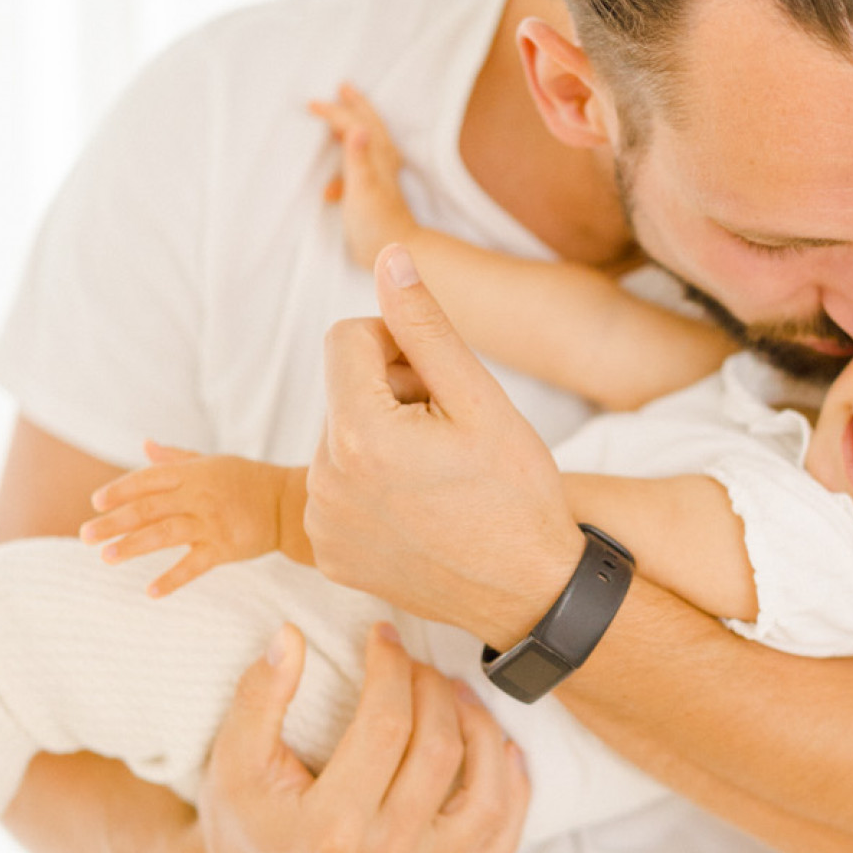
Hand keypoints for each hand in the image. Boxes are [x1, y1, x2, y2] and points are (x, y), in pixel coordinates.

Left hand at [81, 444, 285, 597]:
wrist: (288, 505)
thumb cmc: (247, 480)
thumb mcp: (212, 462)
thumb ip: (175, 458)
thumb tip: (144, 445)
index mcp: (193, 474)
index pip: (148, 480)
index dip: (120, 490)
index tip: (96, 503)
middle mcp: (199, 496)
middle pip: (148, 509)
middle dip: (114, 522)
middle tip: (85, 535)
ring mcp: (212, 524)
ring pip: (165, 534)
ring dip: (133, 546)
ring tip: (107, 557)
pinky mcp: (225, 549)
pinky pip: (194, 566)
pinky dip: (172, 579)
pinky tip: (150, 592)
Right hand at [194, 617, 530, 852]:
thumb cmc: (247, 815)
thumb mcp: (234, 757)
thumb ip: (259, 696)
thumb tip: (290, 637)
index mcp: (329, 832)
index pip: (386, 727)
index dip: (390, 668)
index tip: (383, 635)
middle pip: (439, 752)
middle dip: (432, 689)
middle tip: (415, 663)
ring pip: (486, 796)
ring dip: (482, 730)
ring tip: (457, 693)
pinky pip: (500, 839)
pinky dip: (513, 789)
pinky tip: (503, 747)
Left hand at [306, 247, 584, 644]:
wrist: (530, 594)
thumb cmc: (517, 495)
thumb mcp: (481, 399)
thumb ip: (425, 325)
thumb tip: (390, 257)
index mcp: (358, 434)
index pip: (345, 339)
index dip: (395, 344)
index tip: (437, 378)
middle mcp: (324, 481)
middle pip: (343, 391)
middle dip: (390, 396)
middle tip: (450, 435)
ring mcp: (322, 524)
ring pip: (340, 440)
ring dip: (382, 441)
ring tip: (438, 475)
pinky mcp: (328, 554)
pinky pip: (337, 490)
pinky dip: (372, 488)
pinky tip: (421, 510)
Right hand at [310, 82, 416, 272]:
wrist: (394, 253)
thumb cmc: (377, 222)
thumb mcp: (362, 188)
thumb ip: (358, 158)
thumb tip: (358, 126)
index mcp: (378, 156)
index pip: (354, 124)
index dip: (334, 112)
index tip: (312, 105)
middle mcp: (382, 162)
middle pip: (368, 125)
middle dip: (355, 107)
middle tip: (342, 88)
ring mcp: (380, 178)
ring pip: (366, 144)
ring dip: (351, 129)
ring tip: (336, 122)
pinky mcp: (375, 194)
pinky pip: (359, 168)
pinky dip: (346, 165)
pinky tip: (331, 185)